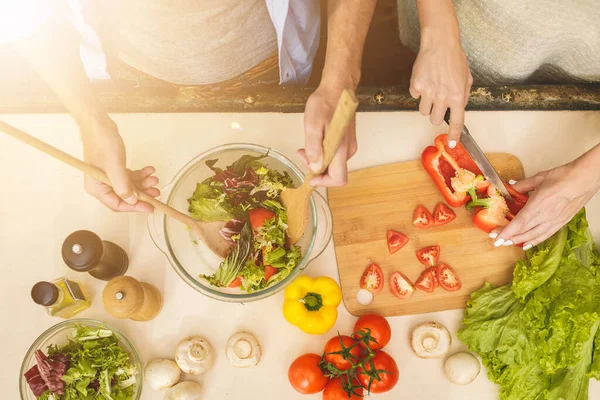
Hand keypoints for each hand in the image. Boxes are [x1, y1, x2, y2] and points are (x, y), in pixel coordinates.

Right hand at [81, 115, 158, 211]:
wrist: (99, 124)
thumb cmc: (102, 143)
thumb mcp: (114, 167)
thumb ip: (123, 187)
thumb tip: (133, 201)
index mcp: (96, 188)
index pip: (117, 204)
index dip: (135, 207)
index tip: (150, 207)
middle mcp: (102, 185)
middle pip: (125, 197)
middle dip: (142, 195)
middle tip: (156, 192)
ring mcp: (109, 177)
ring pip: (130, 186)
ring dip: (143, 183)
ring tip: (154, 178)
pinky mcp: (115, 169)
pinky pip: (130, 176)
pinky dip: (140, 174)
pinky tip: (149, 170)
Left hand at [299, 84, 356, 186]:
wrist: (337, 88)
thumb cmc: (324, 104)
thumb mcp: (312, 125)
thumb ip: (314, 148)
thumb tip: (314, 167)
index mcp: (341, 149)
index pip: (339, 179)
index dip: (324, 182)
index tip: (310, 176)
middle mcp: (348, 151)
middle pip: (334, 172)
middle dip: (317, 169)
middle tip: (302, 154)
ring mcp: (349, 146)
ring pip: (334, 163)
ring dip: (318, 160)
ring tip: (305, 146)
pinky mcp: (347, 140)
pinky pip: (335, 154)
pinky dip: (323, 153)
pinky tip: (315, 140)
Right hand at [409, 28, 472, 147]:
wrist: (439, 43)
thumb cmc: (454, 58)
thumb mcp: (466, 77)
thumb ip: (463, 95)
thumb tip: (458, 107)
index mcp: (457, 96)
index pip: (456, 122)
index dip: (454, 135)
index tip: (452, 143)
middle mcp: (442, 97)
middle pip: (435, 120)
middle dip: (437, 114)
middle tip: (438, 102)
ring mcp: (428, 92)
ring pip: (424, 111)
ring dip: (427, 104)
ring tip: (431, 89)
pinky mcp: (416, 86)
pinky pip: (415, 96)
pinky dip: (418, 91)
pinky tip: (424, 79)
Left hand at [492, 157, 599, 248]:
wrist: (584, 179)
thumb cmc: (563, 177)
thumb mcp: (539, 178)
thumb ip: (522, 184)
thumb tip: (511, 186)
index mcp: (537, 204)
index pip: (518, 223)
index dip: (506, 232)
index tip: (495, 237)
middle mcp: (545, 216)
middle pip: (524, 231)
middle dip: (508, 237)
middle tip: (497, 241)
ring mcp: (554, 221)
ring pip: (533, 235)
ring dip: (519, 241)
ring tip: (507, 244)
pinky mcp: (561, 222)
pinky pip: (545, 235)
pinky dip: (535, 241)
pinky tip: (527, 245)